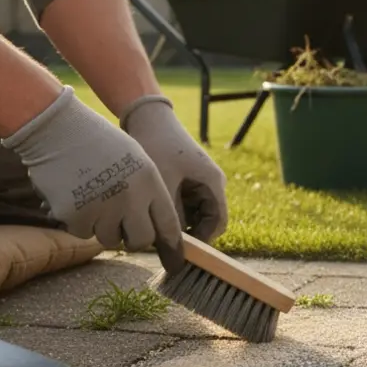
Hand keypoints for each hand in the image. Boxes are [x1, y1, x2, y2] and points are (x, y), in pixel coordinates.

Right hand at [1, 86, 184, 269]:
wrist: (57, 129)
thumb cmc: (98, 142)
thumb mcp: (136, 160)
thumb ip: (148, 192)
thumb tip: (156, 229)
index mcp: (150, 181)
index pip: (169, 224)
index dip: (172, 246)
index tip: (175, 261)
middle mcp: (130, 198)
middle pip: (141, 241)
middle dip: (134, 238)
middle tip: (124, 226)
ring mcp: (103, 209)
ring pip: (110, 239)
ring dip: (104, 227)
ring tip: (94, 197)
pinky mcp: (76, 216)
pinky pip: (83, 232)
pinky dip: (79, 221)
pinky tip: (74, 195)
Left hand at [120, 95, 228, 243]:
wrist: (148, 118)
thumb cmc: (157, 147)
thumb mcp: (164, 184)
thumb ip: (172, 216)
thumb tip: (174, 245)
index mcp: (213, 182)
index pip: (218, 223)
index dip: (202, 240)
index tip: (178, 249)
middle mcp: (211, 183)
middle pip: (206, 220)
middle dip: (187, 232)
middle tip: (162, 240)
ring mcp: (200, 181)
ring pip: (194, 214)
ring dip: (178, 222)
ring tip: (155, 223)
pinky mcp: (187, 180)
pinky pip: (185, 204)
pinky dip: (172, 211)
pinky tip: (153, 210)